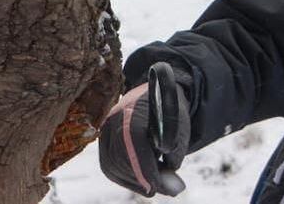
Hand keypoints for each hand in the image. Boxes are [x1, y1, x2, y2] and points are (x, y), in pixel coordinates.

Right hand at [99, 76, 190, 197]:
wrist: (156, 94)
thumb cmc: (170, 113)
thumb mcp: (180, 130)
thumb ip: (175, 157)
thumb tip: (173, 188)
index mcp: (136, 109)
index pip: (135, 143)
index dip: (145, 169)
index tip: (158, 186)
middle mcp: (116, 117)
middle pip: (121, 157)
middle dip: (140, 179)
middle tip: (157, 189)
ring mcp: (106, 128)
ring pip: (112, 164)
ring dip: (132, 181)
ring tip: (152, 186)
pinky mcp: (103, 139)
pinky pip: (108, 165)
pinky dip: (124, 178)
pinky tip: (140, 182)